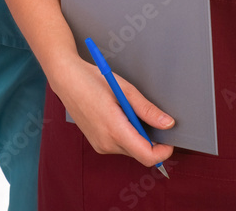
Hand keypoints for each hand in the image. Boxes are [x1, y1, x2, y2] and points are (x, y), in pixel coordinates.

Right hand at [55, 56, 173, 166]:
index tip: (170, 138)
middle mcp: (106, 143)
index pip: (147, 156)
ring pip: (130, 149)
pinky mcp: (96, 143)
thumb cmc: (92, 79)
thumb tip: (168, 124)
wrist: (66, 78)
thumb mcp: (124, 89)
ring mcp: (99, 145)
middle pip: (140, 153)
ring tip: (126, 110)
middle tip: (147, 114)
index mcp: (114, 129)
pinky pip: (118, 146)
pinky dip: (125, 135)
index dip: (163, 151)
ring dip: (136, 135)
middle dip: (150, 139)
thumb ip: (147, 110)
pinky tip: (118, 115)